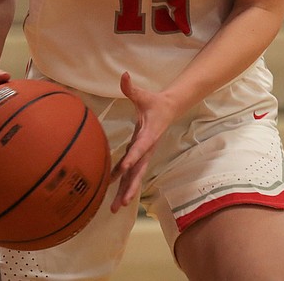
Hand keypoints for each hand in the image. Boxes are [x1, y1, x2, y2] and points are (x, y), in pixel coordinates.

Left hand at [108, 72, 177, 212]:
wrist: (170, 110)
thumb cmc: (155, 103)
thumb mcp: (143, 95)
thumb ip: (131, 88)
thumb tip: (124, 75)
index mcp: (148, 136)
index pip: (139, 149)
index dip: (131, 159)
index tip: (122, 170)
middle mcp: (147, 149)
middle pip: (138, 172)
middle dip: (129, 188)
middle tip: (119, 203)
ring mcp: (144, 155)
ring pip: (135, 177)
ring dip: (126, 193)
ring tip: (114, 209)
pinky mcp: (140, 157)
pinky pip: (132, 174)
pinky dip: (125, 186)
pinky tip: (116, 198)